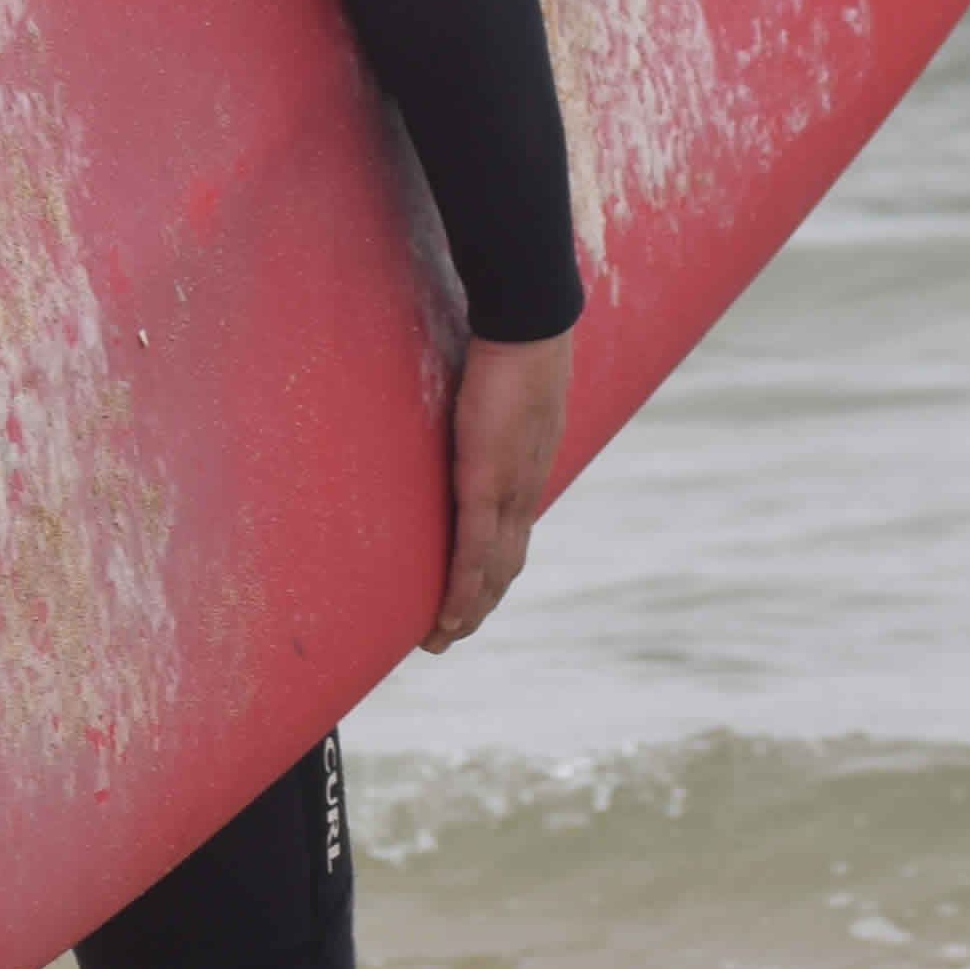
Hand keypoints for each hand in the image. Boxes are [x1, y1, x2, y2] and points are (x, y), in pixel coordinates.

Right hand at [427, 328, 572, 651]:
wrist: (529, 330)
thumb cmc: (512, 350)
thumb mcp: (498, 393)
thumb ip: (482, 413)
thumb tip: (464, 410)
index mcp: (525, 475)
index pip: (510, 539)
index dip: (491, 576)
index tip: (469, 601)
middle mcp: (523, 493)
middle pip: (503, 569)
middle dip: (476, 608)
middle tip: (446, 636)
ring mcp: (508, 492)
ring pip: (490, 572)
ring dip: (467, 611)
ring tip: (440, 638)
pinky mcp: (487, 483)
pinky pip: (474, 551)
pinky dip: (462, 590)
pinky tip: (447, 615)